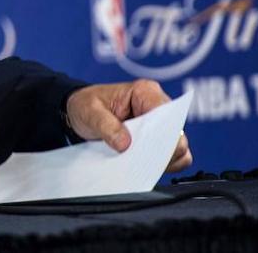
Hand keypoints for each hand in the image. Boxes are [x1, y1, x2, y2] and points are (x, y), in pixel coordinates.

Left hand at [65, 79, 192, 171]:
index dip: (161, 135)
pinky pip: (174, 158)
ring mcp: (161, 124)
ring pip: (178, 149)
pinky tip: (144, 167)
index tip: (146, 151)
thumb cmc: (86, 105)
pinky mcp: (159, 140)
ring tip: (138, 164)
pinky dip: (163, 165)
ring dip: (161, 160)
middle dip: (160, 151)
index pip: (167, 114)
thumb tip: (125, 144)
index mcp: (145, 91)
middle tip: (138, 161)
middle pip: (176, 135)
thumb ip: (106, 126)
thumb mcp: (89, 112)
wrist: (80, 112)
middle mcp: (158, 105)